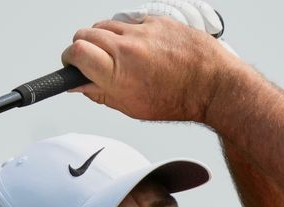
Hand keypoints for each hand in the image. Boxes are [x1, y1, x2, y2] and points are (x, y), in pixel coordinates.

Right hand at [61, 1, 238, 121]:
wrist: (213, 85)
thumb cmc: (179, 99)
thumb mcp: (132, 107)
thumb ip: (100, 93)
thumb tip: (79, 85)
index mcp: (118, 73)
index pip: (75, 52)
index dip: (70, 59)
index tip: (73, 65)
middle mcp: (127, 48)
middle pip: (85, 34)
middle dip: (83, 47)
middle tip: (92, 61)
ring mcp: (143, 31)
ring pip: (106, 24)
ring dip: (105, 38)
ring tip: (119, 55)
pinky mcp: (157, 20)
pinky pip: (131, 21)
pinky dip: (130, 33)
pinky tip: (142, 48)